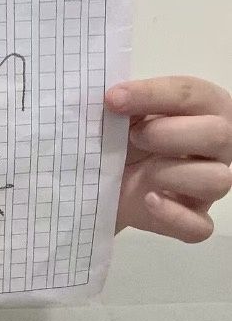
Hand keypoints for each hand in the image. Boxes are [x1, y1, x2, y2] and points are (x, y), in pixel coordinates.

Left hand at [105, 76, 231, 241]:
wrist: (101, 182)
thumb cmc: (121, 140)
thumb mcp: (121, 116)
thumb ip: (125, 102)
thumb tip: (114, 96)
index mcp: (203, 111)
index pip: (193, 94)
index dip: (153, 94)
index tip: (113, 99)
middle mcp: (215, 148)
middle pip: (221, 135)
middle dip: (170, 133)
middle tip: (133, 137)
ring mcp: (206, 188)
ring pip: (217, 181)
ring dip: (172, 173)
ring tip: (142, 172)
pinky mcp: (192, 220)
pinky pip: (200, 227)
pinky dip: (173, 215)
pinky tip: (148, 200)